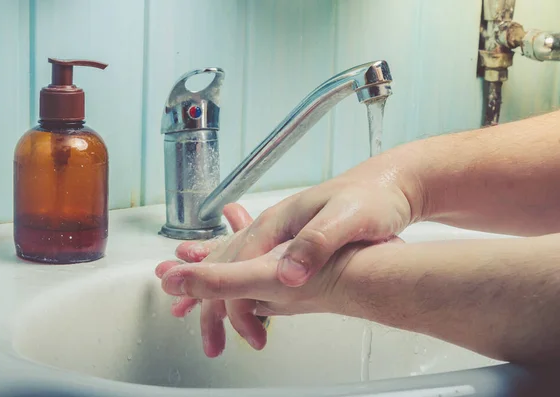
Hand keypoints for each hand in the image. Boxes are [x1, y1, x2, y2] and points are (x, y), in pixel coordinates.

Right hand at [156, 203, 403, 354]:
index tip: (244, 333)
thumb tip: (286, 274)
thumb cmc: (371, 199)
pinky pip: (257, 266)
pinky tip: (244, 295)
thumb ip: (315, 243)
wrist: (393, 186)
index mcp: (279, 222)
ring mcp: (284, 236)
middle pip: (229, 264)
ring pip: (238, 265)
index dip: (237, 301)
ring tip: (198, 310)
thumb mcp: (346, 218)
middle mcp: (275, 228)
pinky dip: (240, 283)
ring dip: (217, 289)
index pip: (241, 265)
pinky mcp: (297, 245)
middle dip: (210, 298)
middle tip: (198, 330)